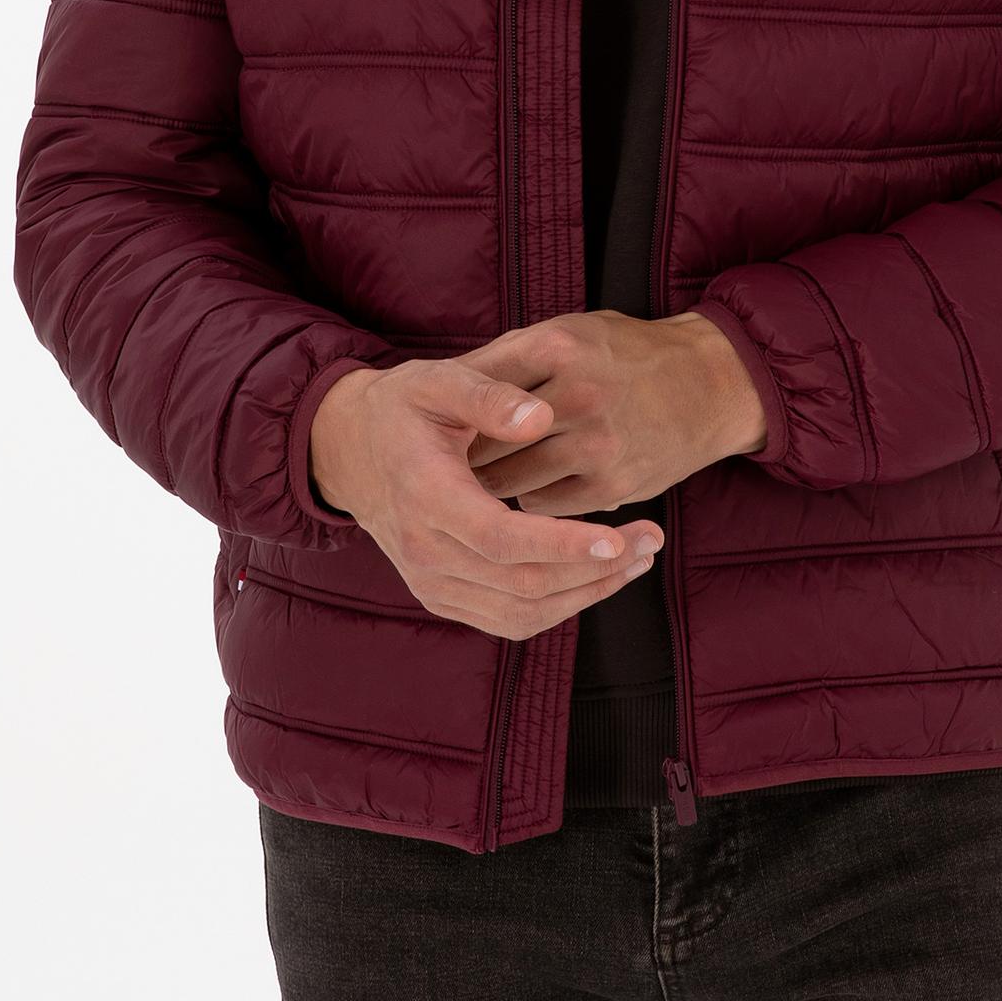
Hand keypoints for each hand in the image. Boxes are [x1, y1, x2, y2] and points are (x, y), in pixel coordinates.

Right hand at [307, 355, 664, 638]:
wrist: (350, 450)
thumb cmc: (403, 408)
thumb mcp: (438, 381)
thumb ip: (488, 396)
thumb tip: (542, 417)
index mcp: (425, 495)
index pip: (499, 538)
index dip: (561, 545)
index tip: (617, 537)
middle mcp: (423, 551)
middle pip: (519, 583)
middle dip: (594, 569)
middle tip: (651, 539)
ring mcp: (430, 582)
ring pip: (520, 612)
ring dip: (586, 593)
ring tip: (638, 559)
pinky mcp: (440, 596)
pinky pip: (508, 619)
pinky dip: (559, 606)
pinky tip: (598, 576)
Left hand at [459, 308, 766, 511]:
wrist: (710, 385)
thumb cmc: (623, 355)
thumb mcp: (569, 333)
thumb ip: (508, 358)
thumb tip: (441, 390)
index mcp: (558, 345)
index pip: (475, 384)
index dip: (451, 412)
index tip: (437, 426)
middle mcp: (579, 393)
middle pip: (486, 439)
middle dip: (463, 454)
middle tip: (447, 463)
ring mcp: (598, 443)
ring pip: (508, 480)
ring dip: (491, 484)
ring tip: (483, 477)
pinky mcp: (613, 485)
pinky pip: (542, 507)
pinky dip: (529, 501)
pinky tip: (531, 488)